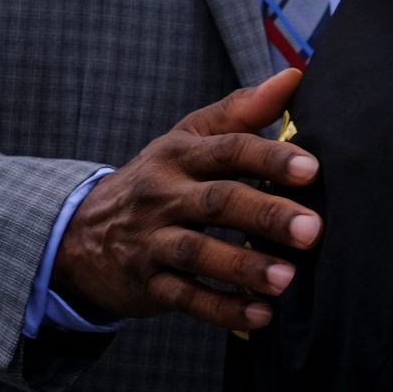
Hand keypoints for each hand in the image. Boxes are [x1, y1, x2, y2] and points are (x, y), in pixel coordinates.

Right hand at [52, 70, 320, 332]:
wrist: (79, 233)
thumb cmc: (159, 178)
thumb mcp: (188, 138)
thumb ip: (242, 110)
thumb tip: (295, 75)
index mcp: (180, 155)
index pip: (228, 150)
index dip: (269, 158)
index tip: (311, 169)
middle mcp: (164, 195)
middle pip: (218, 202)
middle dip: (266, 215)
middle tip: (312, 230)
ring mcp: (152, 241)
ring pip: (198, 253)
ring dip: (244, 266)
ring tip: (286, 278)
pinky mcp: (147, 284)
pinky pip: (185, 297)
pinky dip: (221, 308)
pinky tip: (259, 316)